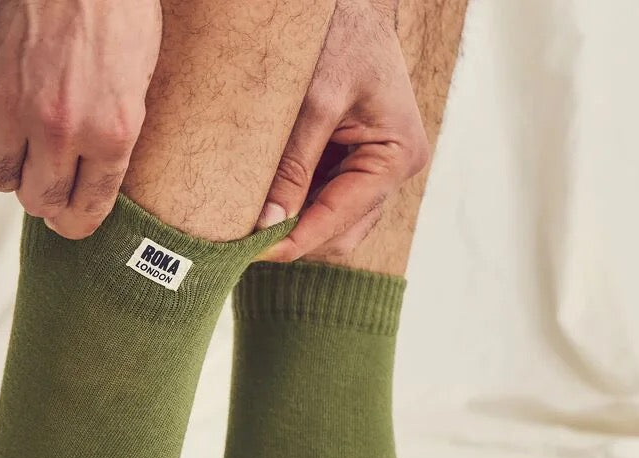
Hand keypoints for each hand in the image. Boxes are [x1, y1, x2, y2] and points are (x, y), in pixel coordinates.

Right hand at [0, 0, 161, 238]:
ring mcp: (6, 104)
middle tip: (46, 186)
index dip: (77, 223)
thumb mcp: (141, 71)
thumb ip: (116, 125)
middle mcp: (56, 126)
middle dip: (44, 198)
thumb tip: (97, 165)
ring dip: (10, 168)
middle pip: (35, 199)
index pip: (84, 208)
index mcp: (109, 129)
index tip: (72, 224)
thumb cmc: (113, 6)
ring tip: (22, 149)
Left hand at [258, 0, 428, 262]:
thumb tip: (267, 222)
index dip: (296, 240)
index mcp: (397, 155)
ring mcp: (377, 164)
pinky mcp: (357, 156)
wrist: (352, 2)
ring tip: (248, 224)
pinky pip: (327, 197)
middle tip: (241, 243)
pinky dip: (298, 203)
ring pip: (335, 221)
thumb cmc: (341, 37)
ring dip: (296, 224)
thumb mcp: (314, 100)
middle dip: (296, 239)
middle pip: (342, 232)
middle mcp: (394, 167)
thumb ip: (293, 165)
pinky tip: (264, 198)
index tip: (251, 252)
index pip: (342, 218)